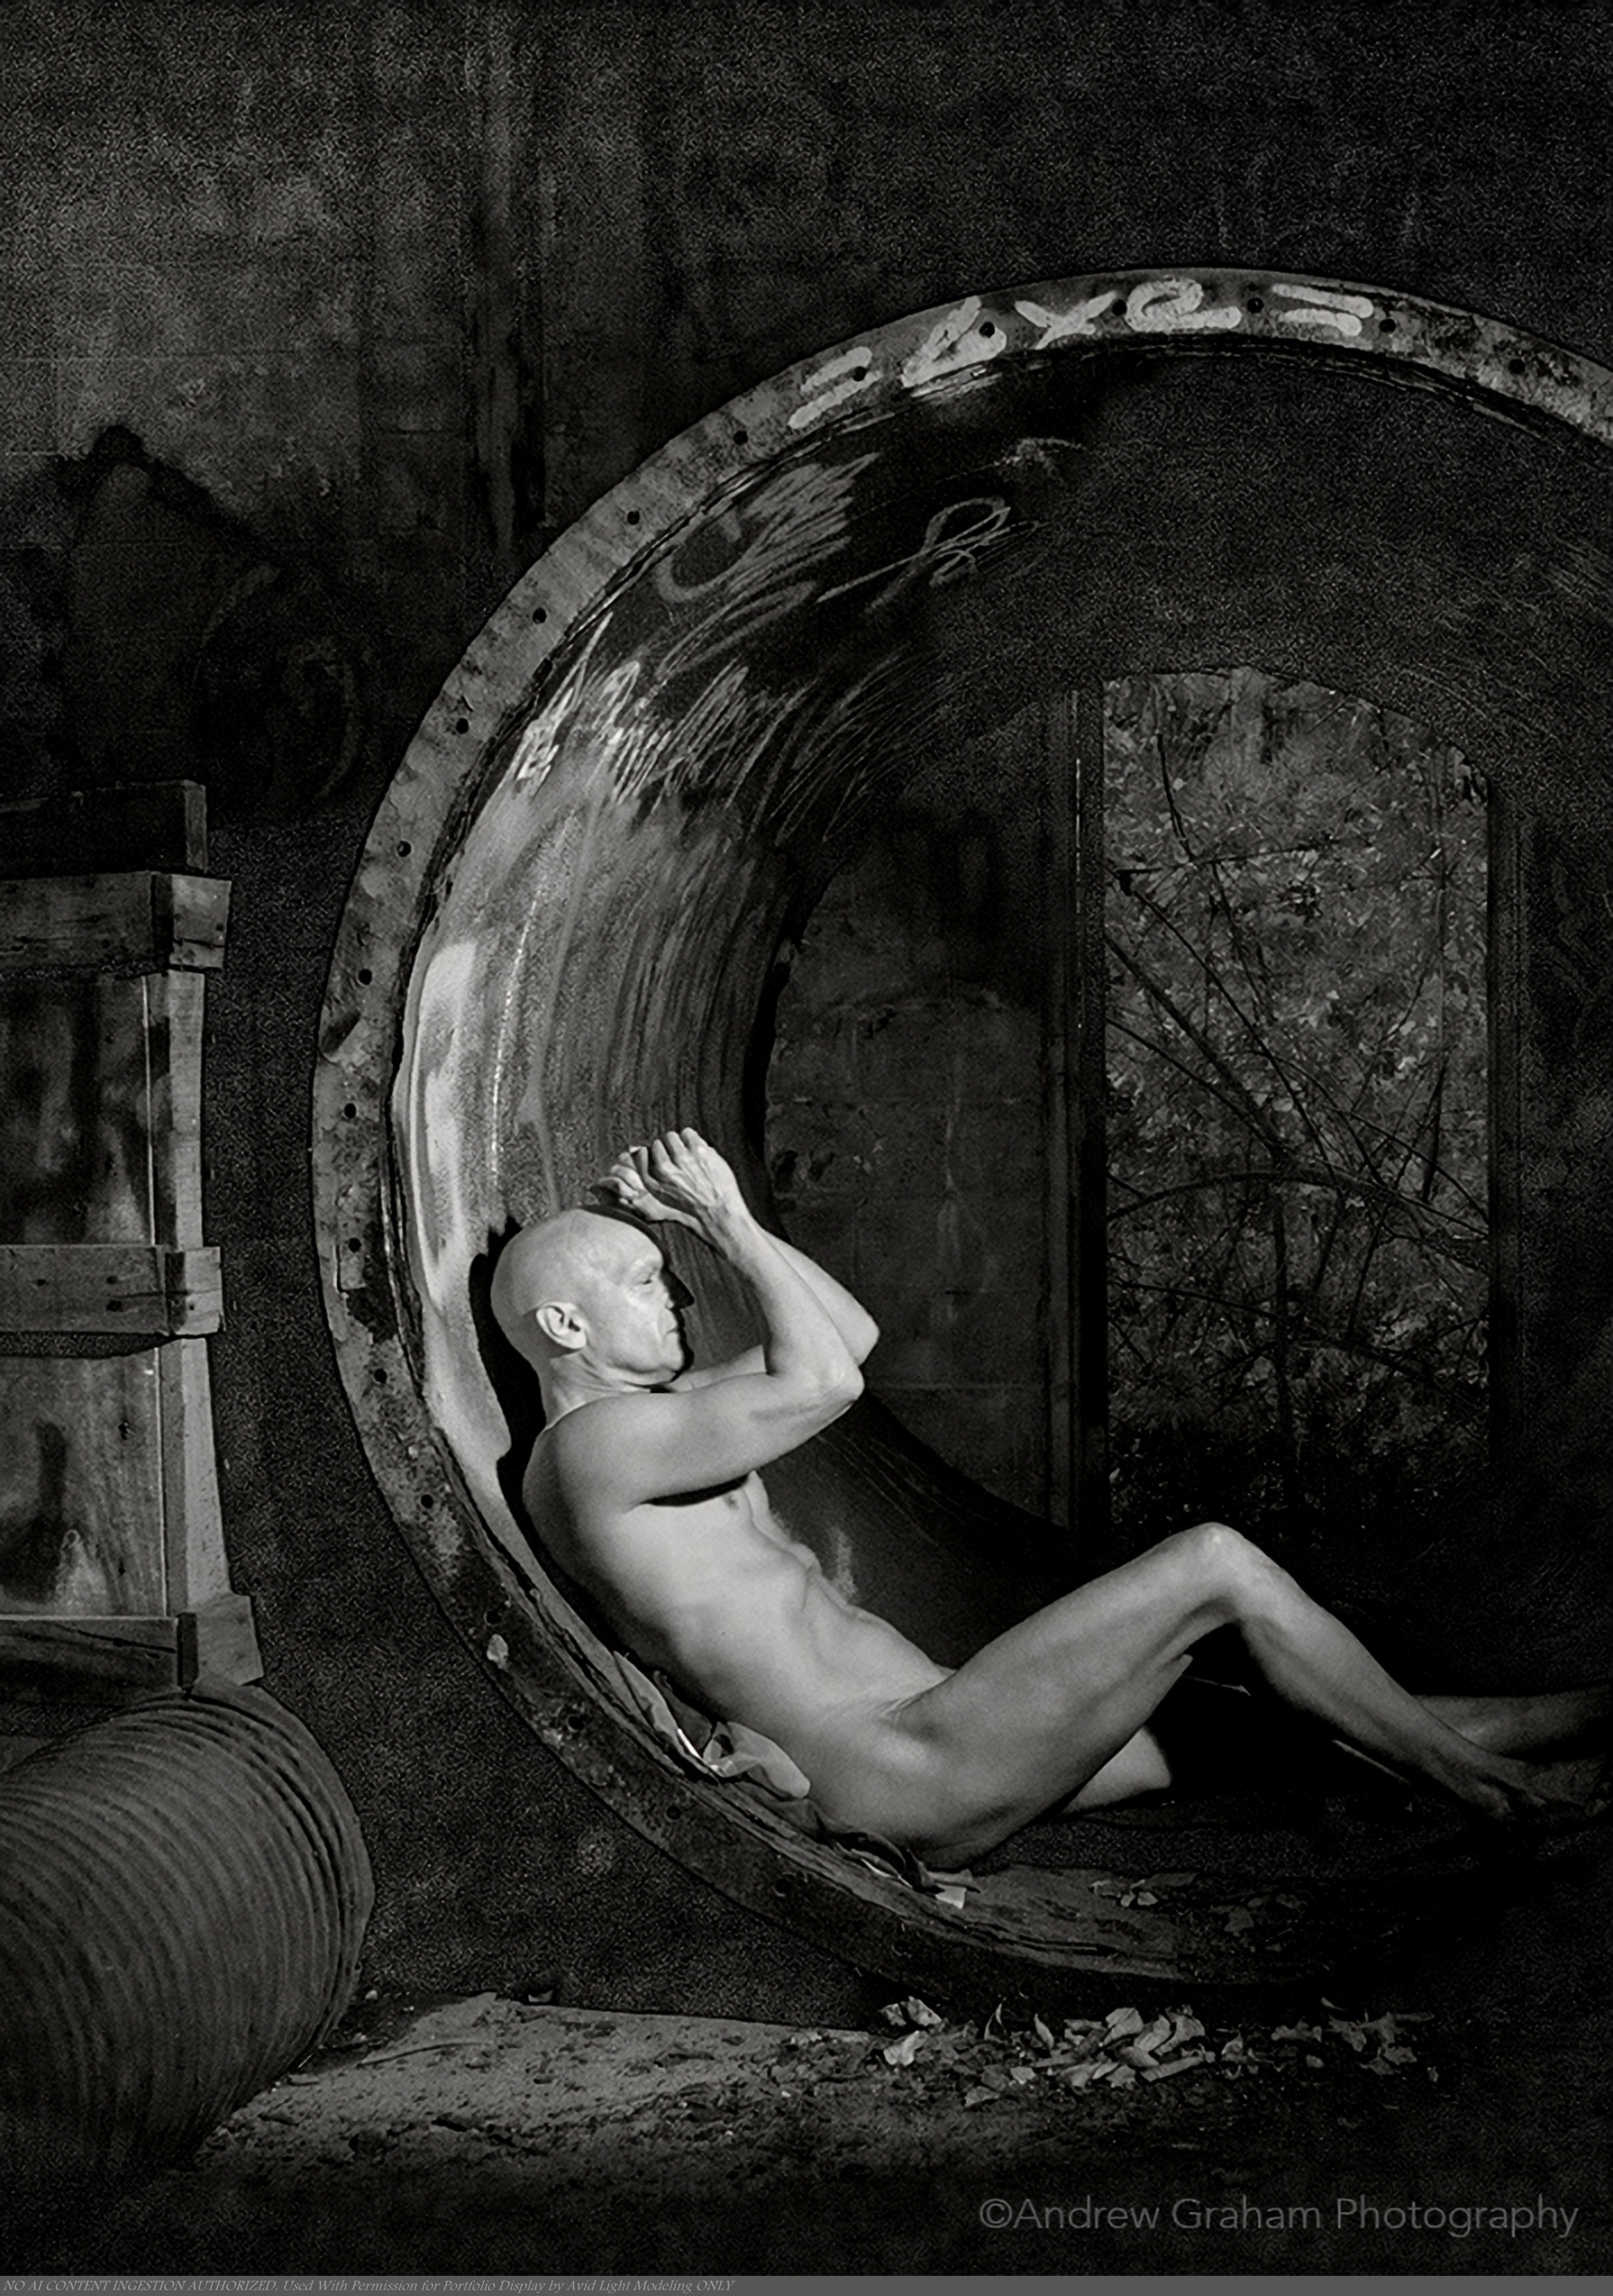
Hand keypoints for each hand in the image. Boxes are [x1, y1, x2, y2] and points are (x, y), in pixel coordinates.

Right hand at [598, 1129, 747, 1238]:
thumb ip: (641, 1184)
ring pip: (673, 1136)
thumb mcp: (658, 1204)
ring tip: (685, 1153)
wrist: (718, 1213)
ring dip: (678, 1142)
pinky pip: (689, 1133)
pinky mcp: (700, 1152)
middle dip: (665, 1148)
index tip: (657, 1157)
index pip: (642, 1153)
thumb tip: (618, 1169)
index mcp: (655, 1181)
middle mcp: (667, 1169)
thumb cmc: (689, 1212)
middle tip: (675, 1156)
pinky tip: (696, 1149)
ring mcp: (685, 1159)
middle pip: (658, 1143)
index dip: (652, 1154)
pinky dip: (691, 1138)